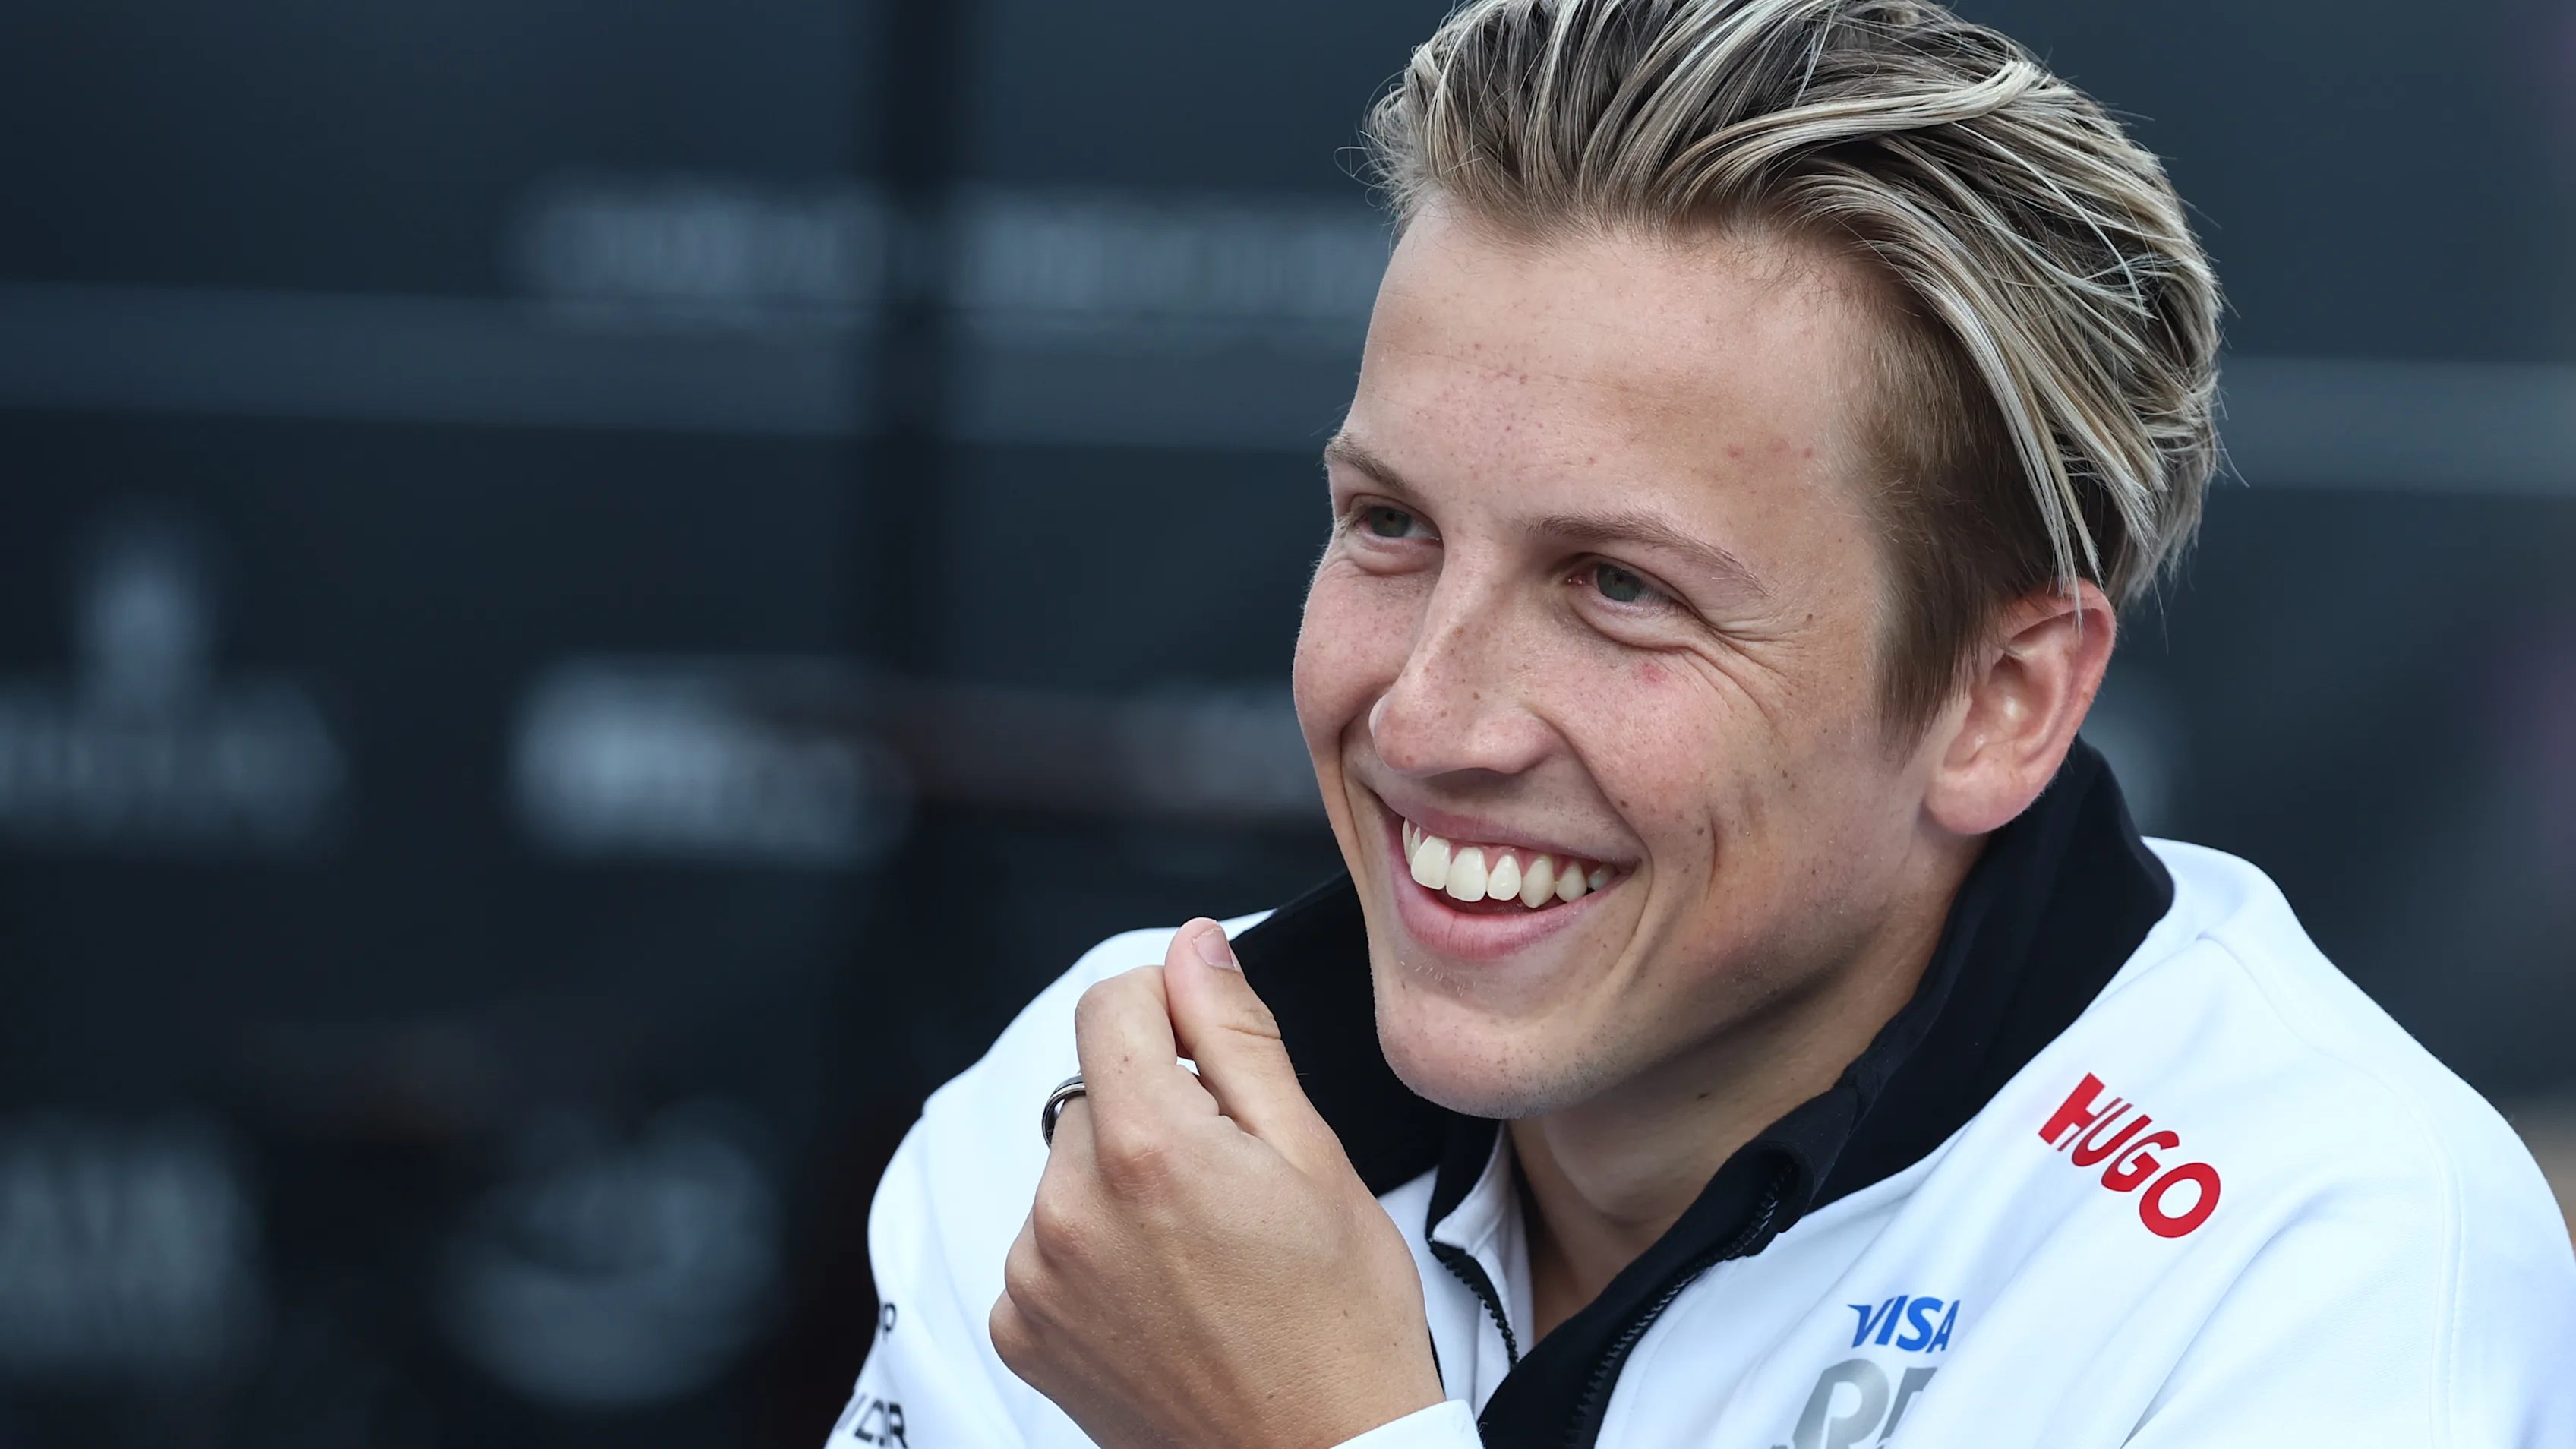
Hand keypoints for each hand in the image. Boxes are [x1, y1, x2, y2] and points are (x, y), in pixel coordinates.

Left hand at [990, 918, 1444, 1448]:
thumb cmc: (1341, 1325)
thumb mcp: (1312, 1155)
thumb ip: (1236, 1035)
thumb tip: (1195, 946)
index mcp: (1147, 1147)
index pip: (1107, 1004)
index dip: (1165, 1009)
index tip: (1207, 1053)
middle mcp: (1071, 1209)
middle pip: (1093, 1092)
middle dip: (1156, 1111)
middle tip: (1235, 1185)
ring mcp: (1037, 1278)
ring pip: (1069, 1171)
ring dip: (1122, 1185)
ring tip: (1204, 1252)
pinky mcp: (1023, 1333)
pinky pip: (1047, 1248)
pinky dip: (1095, 1255)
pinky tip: (1165, 1295)